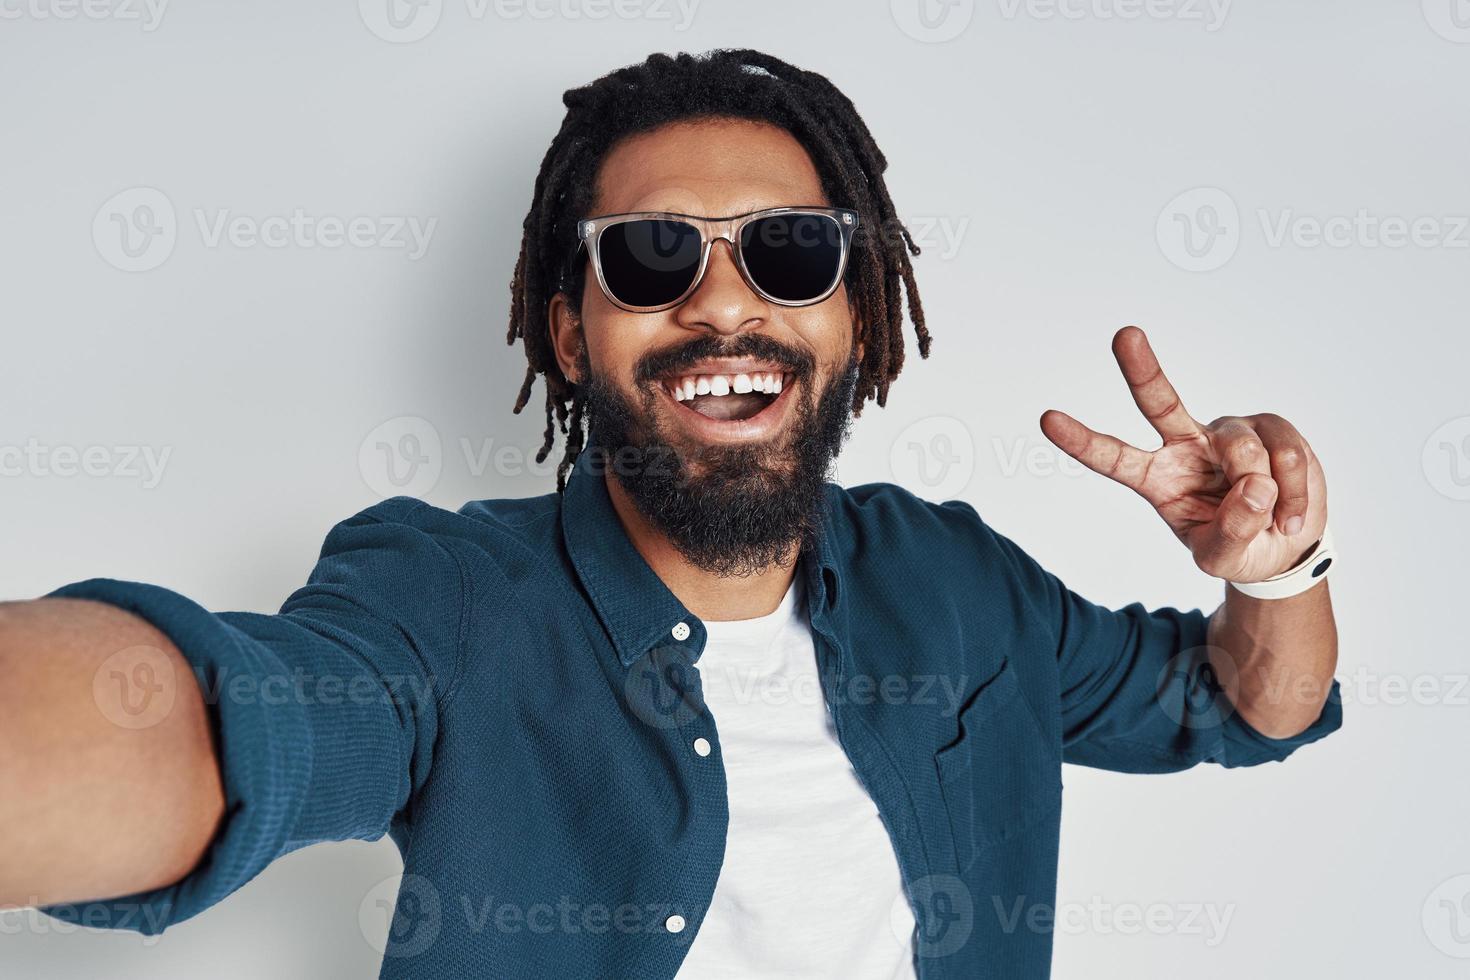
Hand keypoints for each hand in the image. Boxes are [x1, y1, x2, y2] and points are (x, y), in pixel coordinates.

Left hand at [1040, 326, 1327, 583]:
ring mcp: (1226, 433)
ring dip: (1266, 494)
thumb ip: (1231, 532)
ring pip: (1244, 450)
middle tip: (1124, 335)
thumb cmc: (1238, 548)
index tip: (1047, 419)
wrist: (1284, 546)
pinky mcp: (1269, 427)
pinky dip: (1295, 493)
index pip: (1113, 457)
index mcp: (1155, 478)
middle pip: (1159, 401)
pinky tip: (1290, 514)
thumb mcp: (1222, 559)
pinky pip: (1286, 455)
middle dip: (1142, 368)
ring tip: (1271, 520)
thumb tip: (1253, 487)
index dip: (1082, 441)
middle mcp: (1184, 445)